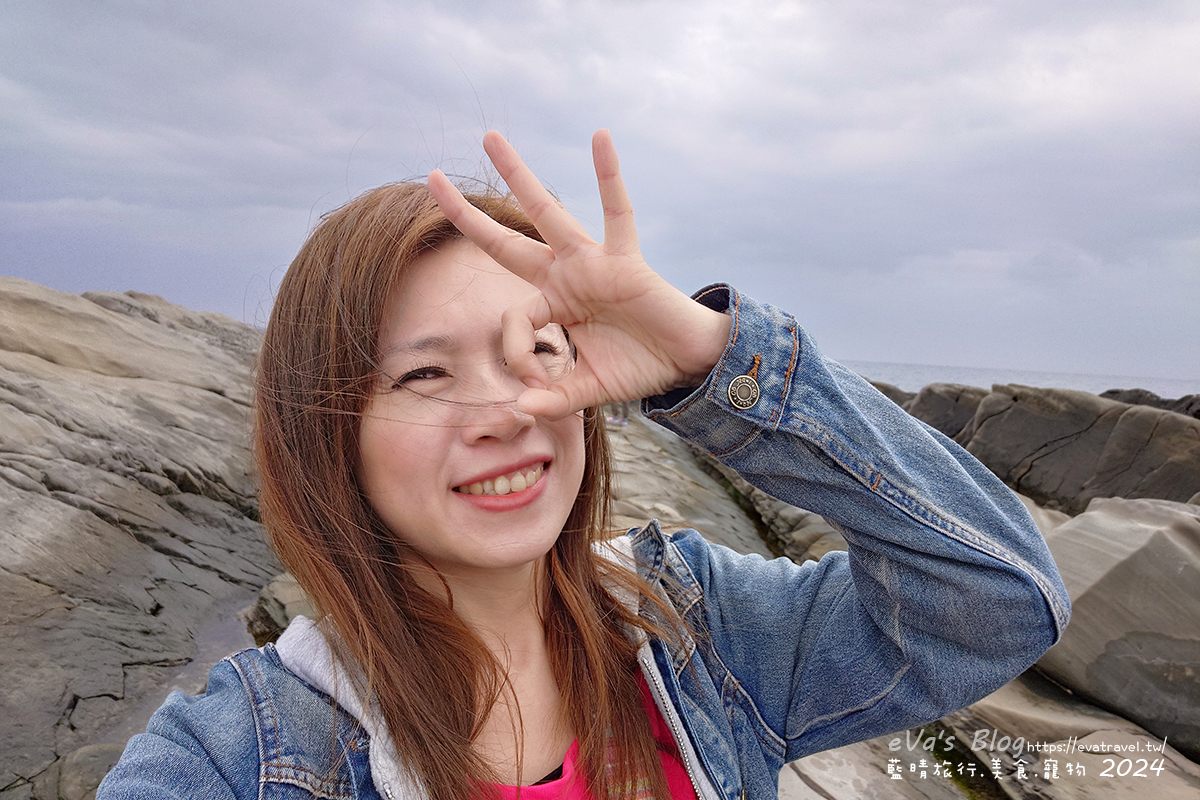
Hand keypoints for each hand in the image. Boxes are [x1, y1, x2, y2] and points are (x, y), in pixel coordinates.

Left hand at [427, 130, 730, 417]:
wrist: (686, 362)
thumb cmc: (639, 367)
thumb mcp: (588, 388)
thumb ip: (555, 398)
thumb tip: (522, 408)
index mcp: (554, 303)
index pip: (514, 320)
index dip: (517, 355)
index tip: (535, 386)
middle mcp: (566, 275)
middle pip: (505, 241)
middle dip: (467, 214)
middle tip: (431, 177)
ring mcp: (592, 263)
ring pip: (546, 214)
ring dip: (516, 175)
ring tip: (489, 138)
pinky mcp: (624, 261)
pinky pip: (618, 212)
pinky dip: (610, 176)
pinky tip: (600, 137)